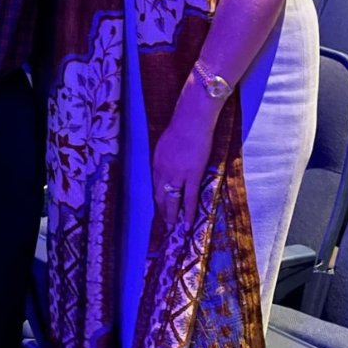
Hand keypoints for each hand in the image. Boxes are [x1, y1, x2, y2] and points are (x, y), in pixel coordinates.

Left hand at [152, 84, 222, 224]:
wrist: (192, 119)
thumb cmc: (180, 127)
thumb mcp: (165, 144)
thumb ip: (164, 158)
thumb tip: (165, 168)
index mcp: (156, 163)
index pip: (154, 186)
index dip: (156, 199)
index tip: (157, 209)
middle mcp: (163, 171)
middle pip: (160, 196)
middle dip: (161, 211)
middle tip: (162, 226)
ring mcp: (177, 174)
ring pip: (172, 200)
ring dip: (171, 215)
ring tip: (172, 228)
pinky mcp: (192, 175)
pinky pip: (189, 198)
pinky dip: (188, 213)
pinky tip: (187, 224)